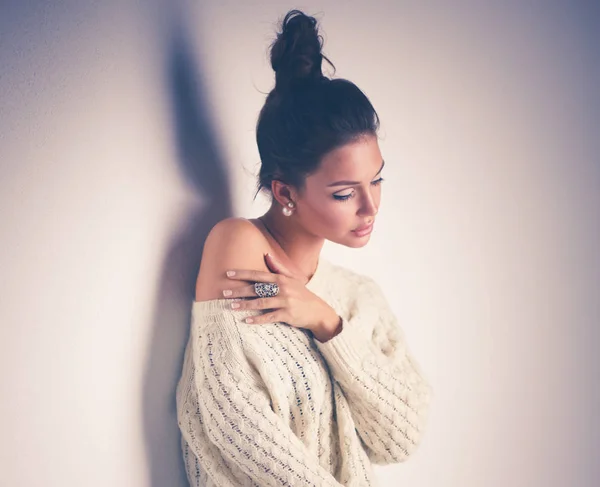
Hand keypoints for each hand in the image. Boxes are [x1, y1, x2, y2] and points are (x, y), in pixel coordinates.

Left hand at [222, 253, 338, 334]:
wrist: (317, 310)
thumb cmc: (301, 294)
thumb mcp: (292, 278)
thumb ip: (278, 267)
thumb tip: (266, 255)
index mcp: (281, 279)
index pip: (258, 275)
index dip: (243, 274)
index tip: (228, 274)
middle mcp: (282, 288)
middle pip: (257, 288)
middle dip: (239, 290)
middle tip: (224, 292)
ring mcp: (285, 301)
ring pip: (261, 302)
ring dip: (245, 304)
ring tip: (231, 306)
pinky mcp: (287, 314)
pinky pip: (270, 317)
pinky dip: (258, 319)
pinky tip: (247, 320)